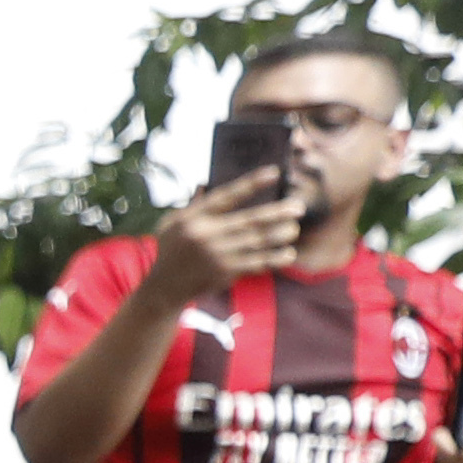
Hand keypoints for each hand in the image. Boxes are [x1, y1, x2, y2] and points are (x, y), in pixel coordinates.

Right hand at [153, 165, 307, 308]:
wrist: (164, 288)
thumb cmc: (170, 250)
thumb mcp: (170, 224)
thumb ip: (191, 205)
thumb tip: (205, 183)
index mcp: (193, 218)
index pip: (226, 196)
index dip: (251, 184)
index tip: (274, 173)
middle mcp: (206, 235)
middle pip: (251, 220)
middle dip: (278, 212)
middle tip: (298, 206)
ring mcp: (218, 255)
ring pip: (259, 241)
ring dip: (281, 234)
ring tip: (293, 229)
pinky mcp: (226, 272)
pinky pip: (258, 262)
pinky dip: (275, 258)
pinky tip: (288, 253)